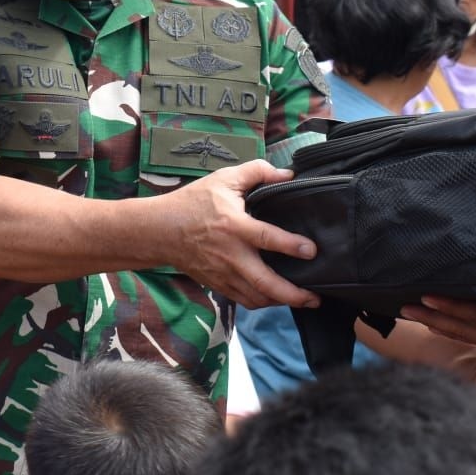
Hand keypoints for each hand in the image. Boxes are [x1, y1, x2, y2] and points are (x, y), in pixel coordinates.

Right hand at [158, 160, 320, 310]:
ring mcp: (224, 273)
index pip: (267, 238)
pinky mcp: (218, 284)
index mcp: (234, 226)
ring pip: (257, 298)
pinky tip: (276, 298)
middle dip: (293, 294)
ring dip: (282, 302)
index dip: (291, 246)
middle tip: (315, 297)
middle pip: (265, 283)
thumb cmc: (192, 202)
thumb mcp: (223, 178)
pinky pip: (245, 300)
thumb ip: (257, 171)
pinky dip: (263, 302)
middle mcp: (231, 255)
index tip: (312, 251)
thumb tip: (287, 174)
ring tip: (303, 300)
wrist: (160, 230)